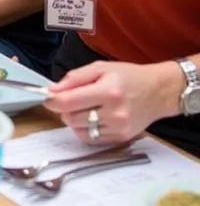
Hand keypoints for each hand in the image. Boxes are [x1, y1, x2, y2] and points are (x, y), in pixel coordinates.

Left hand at [44, 59, 182, 144]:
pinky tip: (92, 117)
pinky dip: (85, 128)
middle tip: (68, 100)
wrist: (158, 92)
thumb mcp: (100, 67)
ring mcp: (119, 129)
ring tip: (83, 107)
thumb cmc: (127, 76)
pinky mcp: (121, 138)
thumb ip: (74, 78)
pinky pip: (91, 138)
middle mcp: (114, 113)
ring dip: (73, 119)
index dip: (52, 100)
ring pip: (79, 130)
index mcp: (108, 91)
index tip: (48, 97)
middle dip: (63, 109)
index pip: (69, 102)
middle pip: (71, 118)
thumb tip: (52, 89)